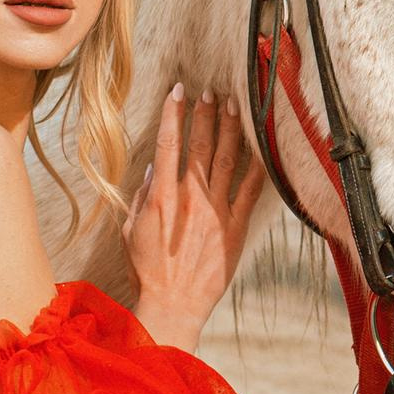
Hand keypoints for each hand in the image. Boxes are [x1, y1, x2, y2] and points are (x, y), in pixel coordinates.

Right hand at [127, 84, 265, 348]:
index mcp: (161, 196)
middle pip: (202, 145)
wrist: (174, 303)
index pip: (169, 144)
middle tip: (212, 91)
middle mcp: (191, 198)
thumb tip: (153, 166)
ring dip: (231, 129)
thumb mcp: (132, 229)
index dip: (174, 114)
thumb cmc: (147, 269)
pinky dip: (257, 165)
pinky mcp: (236, 227)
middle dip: (207, 113)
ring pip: (227, 159)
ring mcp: (216, 211)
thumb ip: (142, 195)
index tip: (178, 91)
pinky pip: (250, 190)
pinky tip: (261, 145)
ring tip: (234, 105)